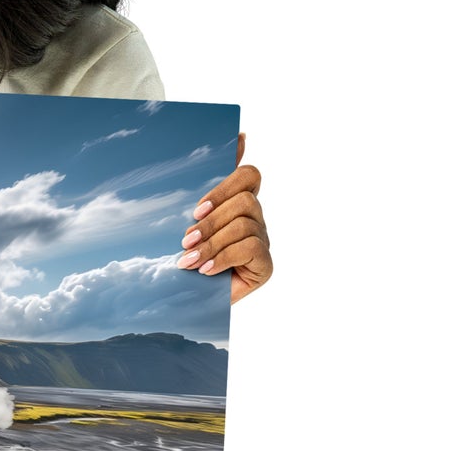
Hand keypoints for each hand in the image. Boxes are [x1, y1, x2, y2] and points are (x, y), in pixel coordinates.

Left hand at [177, 132, 272, 303]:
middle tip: (185, 239)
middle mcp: (255, 220)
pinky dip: (224, 257)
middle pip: (245, 200)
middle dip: (211, 220)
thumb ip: (199, 196)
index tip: (196, 208)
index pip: (248, 175)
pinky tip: (206, 270)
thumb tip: (226, 146)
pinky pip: (251, 247)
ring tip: (188, 260)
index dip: (228, 182)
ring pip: (244, 224)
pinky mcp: (265, 265)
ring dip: (211, 243)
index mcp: (237, 205)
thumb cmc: (186, 261)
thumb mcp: (186, 226)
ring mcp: (262, 241)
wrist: (186, 303)